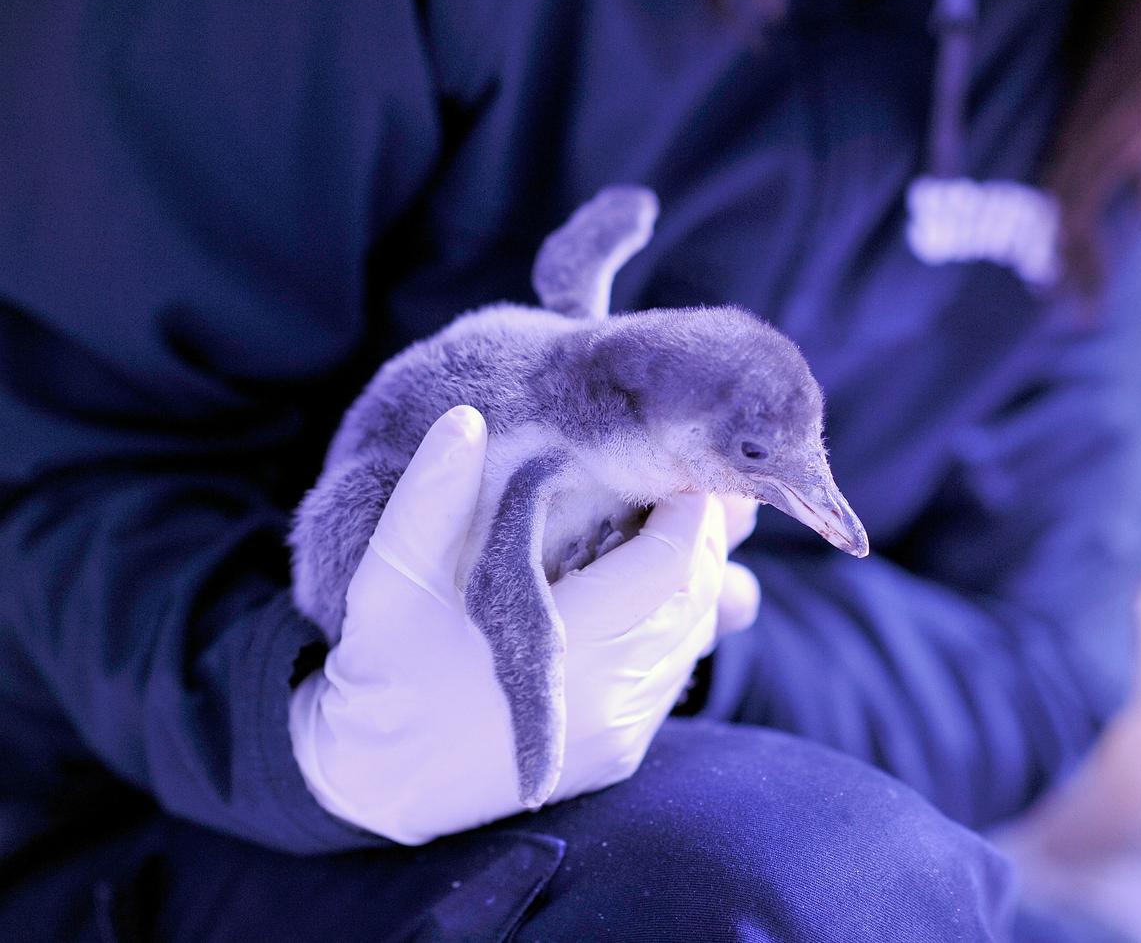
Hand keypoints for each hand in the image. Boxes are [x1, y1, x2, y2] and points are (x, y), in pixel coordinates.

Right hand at [289, 407, 757, 843]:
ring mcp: (619, 733)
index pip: (670, 566)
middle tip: (684, 483)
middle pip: (698, 597)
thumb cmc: (383, 669)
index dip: (690, 509)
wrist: (375, 782)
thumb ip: (430, 498)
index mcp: (566, 651)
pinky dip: (677, 623)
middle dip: (703, 535)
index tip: (678, 461)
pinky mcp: (619, 753)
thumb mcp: (392, 578)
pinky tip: (649, 587)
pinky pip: (674, 673)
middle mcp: (609, 700)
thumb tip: (465, 421)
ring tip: (671, 523)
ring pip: (696, 636)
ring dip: (694, 577)